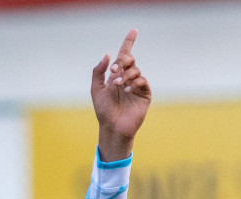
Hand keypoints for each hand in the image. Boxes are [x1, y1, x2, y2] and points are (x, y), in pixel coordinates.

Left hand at [91, 29, 150, 161]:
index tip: (134, 30)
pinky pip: (142, 81)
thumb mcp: (96, 89)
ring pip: (135, 70)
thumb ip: (98, 72)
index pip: (124, 55)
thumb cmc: (103, 110)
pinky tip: (127, 90)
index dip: (129, 42)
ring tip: (118, 85)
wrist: (112, 127)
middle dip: (122, 61)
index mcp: (116, 75)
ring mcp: (137, 85)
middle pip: (130, 59)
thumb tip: (107, 55)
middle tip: (114, 71)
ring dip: (126, 75)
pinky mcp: (145, 94)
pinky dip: (134, 82)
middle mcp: (127, 78)